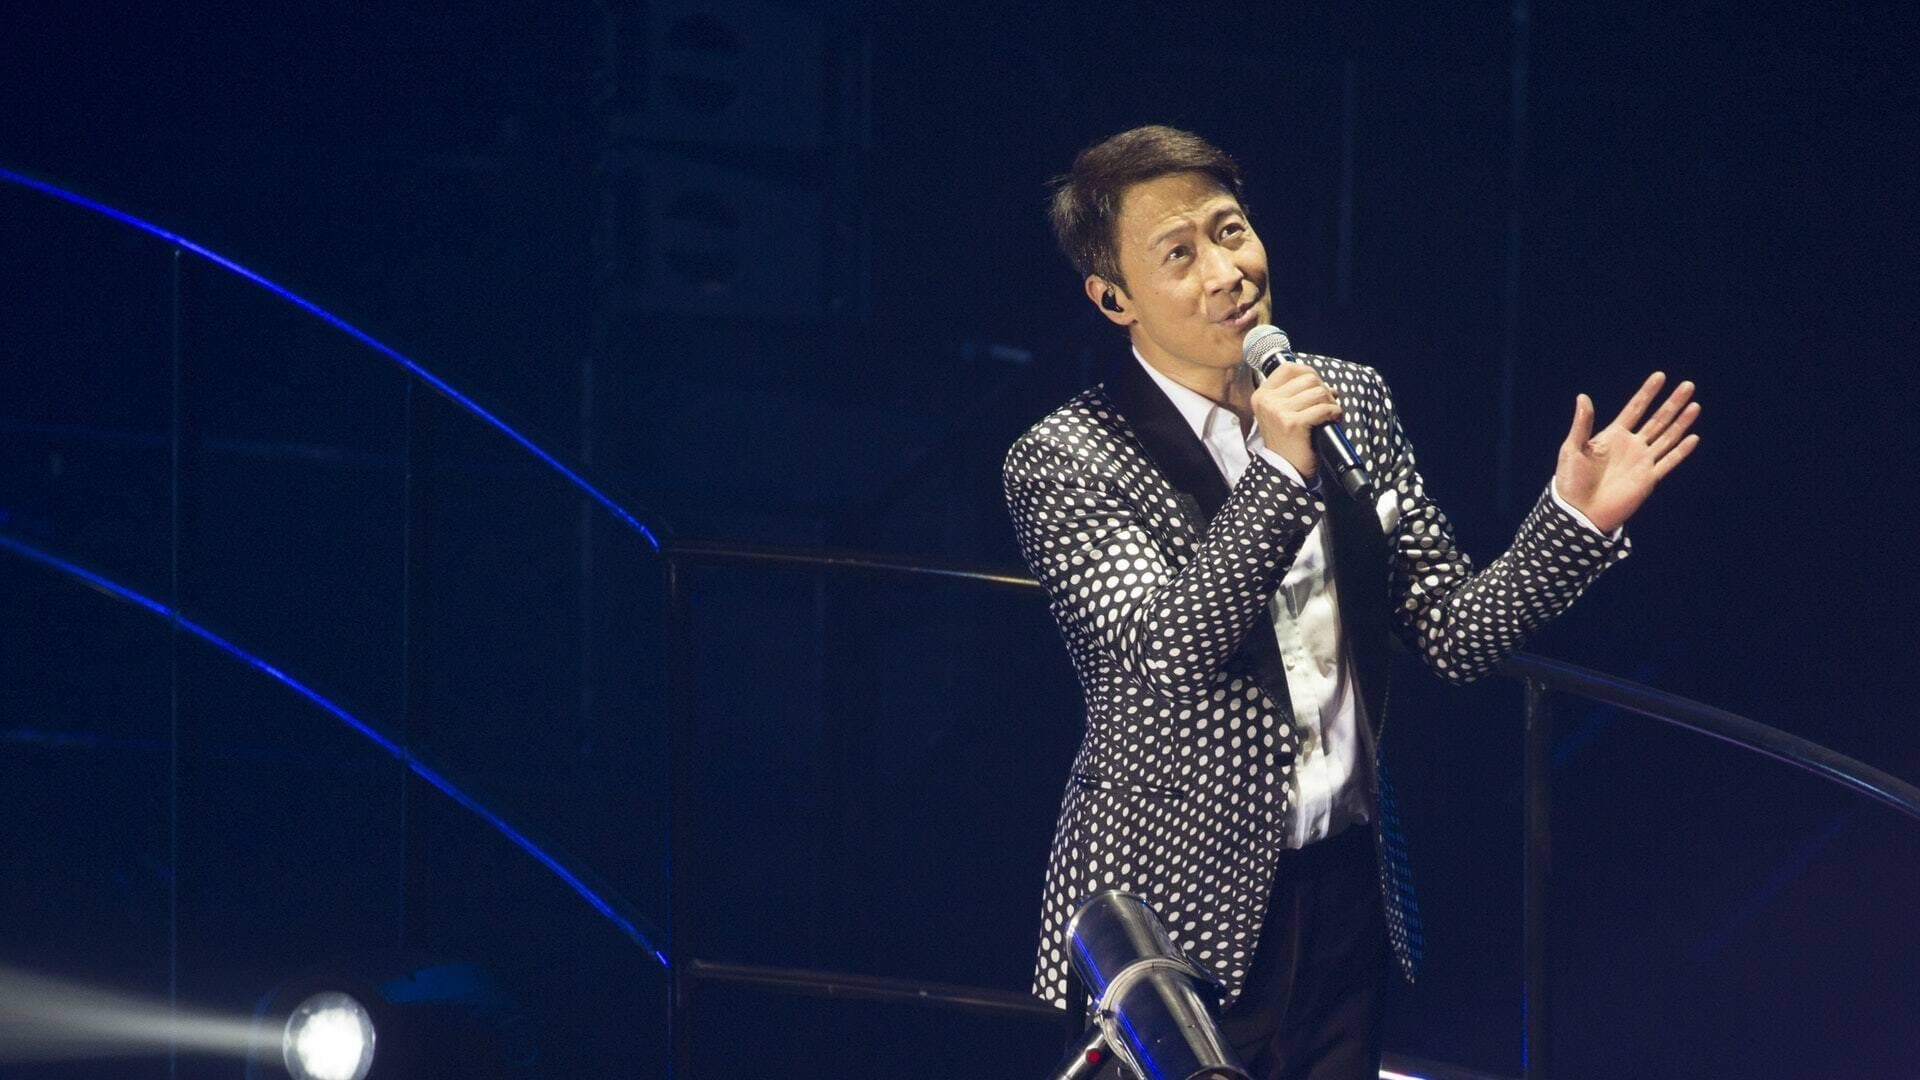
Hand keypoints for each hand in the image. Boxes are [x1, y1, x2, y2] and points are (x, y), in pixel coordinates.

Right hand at [1252, 363, 1341, 477]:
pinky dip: (1334, 412)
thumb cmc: (1288, 443)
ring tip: (1330, 414)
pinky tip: (1334, 420)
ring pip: (1318, 391)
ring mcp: (1278, 412)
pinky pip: (1323, 408)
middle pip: (1308, 377)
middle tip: (1327, 405)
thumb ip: (1299, 396)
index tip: (1317, 386)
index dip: (1308, 373)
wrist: (1285, 471)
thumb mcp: (1284, 414)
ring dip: (1331, 402)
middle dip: (1324, 390)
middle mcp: (1267, 401)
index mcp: (1262, 395)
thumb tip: (1329, 386)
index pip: (1289, 368)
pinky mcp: (1292, 423)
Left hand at [1555, 372, 1700, 532]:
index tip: (1660, 376)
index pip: (1635, 408)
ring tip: (1695, 405)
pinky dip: (1681, 450)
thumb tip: (1583, 396)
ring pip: (1667, 437)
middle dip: (1672, 402)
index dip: (1647, 393)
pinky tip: (1693, 437)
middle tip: (1688, 385)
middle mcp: (1631, 446)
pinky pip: (1668, 462)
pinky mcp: (1648, 479)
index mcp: (1612, 436)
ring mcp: (1641, 462)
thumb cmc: (1571, 481)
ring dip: (1681, 422)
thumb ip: (1582, 424)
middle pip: (1657, 419)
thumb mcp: (1572, 448)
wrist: (1578, 512)